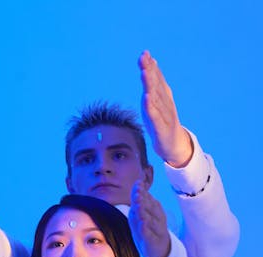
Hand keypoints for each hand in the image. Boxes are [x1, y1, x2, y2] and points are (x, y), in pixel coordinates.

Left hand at [128, 181, 170, 256]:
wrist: (159, 249)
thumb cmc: (148, 229)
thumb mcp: (142, 214)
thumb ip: (140, 200)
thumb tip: (138, 183)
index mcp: (154, 210)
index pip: (148, 199)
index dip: (142, 192)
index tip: (137, 184)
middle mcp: (157, 218)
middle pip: (151, 208)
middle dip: (144, 200)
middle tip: (138, 193)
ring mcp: (157, 230)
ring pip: (151, 220)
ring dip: (144, 213)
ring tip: (138, 207)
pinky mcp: (154, 241)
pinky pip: (150, 235)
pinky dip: (146, 230)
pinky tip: (142, 225)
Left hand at [139, 50, 192, 167]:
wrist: (173, 144)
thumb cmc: (162, 121)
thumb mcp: (156, 101)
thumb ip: (154, 82)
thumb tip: (151, 62)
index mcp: (163, 96)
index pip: (156, 78)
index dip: (151, 66)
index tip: (144, 53)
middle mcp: (164, 103)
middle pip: (156, 84)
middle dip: (150, 70)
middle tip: (143, 57)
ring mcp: (163, 115)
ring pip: (155, 98)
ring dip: (150, 85)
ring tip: (144, 72)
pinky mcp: (160, 128)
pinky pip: (155, 116)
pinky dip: (150, 107)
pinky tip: (146, 98)